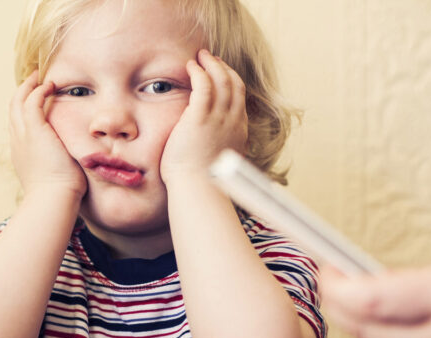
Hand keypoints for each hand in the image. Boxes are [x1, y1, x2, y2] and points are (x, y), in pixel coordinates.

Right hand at [10, 71, 87, 199]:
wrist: (53, 199)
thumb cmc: (59, 195)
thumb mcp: (56, 176)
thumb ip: (61, 164)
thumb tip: (76, 162)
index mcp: (21, 153)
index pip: (18, 125)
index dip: (25, 111)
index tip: (37, 102)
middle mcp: (17, 141)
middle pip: (13, 109)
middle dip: (23, 92)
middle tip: (35, 80)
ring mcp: (23, 135)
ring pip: (18, 102)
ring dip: (29, 87)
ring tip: (41, 77)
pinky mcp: (33, 130)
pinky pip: (31, 101)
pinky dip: (38, 91)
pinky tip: (50, 86)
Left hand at [161, 49, 248, 183]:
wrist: (197, 188)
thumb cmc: (202, 181)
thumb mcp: (220, 161)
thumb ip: (221, 148)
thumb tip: (217, 149)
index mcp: (239, 131)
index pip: (239, 97)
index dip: (230, 80)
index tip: (219, 73)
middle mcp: (233, 121)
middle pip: (234, 83)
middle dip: (223, 67)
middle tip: (209, 58)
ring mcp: (219, 118)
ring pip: (221, 80)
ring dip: (211, 64)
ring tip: (200, 56)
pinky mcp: (200, 117)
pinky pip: (204, 85)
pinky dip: (199, 72)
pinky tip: (190, 66)